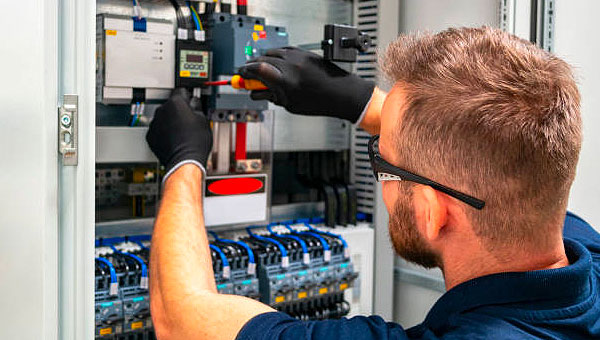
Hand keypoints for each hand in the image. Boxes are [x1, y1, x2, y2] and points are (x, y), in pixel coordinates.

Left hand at [146, 88, 212, 180]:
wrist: (185, 161)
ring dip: (170, 122)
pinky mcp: (151, 136)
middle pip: (171, 105)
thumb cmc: (195, 142)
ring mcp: (155, 123)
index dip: (188, 96)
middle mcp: (162, 110)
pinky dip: (164, 133)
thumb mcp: (204, 119)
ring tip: (182, 132)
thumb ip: (197, 106)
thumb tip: (195, 103)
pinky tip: (174, 139)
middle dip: (179, 110)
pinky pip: (158, 130)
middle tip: (189, 120)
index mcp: (176, 103)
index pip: (181, 91)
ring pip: (164, 117)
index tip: (191, 101)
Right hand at [238, 47, 374, 122]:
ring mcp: (298, 57)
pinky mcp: (304, 52)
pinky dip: (276, 55)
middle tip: (247, 74)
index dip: (245, 72)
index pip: (257, 70)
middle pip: (262, 60)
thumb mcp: (290, 105)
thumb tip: (257, 91)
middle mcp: (291, 66)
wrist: (341, 93)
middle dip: (252, 67)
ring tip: (262, 70)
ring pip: (272, 52)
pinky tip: (275, 62)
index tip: (241, 75)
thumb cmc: (319, 102)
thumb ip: (272, 96)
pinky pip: (284, 49)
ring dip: (263, 60)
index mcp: (286, 82)